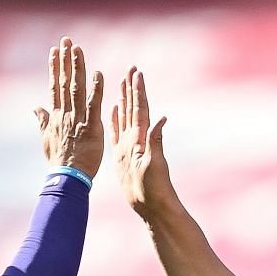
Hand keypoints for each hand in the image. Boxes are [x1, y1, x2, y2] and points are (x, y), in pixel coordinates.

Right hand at [34, 37, 104, 178]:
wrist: (67, 178)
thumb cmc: (59, 161)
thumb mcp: (47, 138)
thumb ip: (42, 120)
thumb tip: (35, 107)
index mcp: (55, 116)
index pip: (54, 86)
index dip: (54, 67)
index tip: (54, 50)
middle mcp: (65, 114)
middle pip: (64, 82)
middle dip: (65, 60)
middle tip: (67, 40)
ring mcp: (77, 119)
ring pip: (77, 89)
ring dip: (77, 68)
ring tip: (77, 49)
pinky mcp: (91, 127)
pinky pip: (93, 105)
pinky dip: (96, 89)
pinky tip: (98, 73)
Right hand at [110, 66, 175, 218]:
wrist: (150, 207)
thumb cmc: (154, 189)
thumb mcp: (154, 165)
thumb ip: (156, 142)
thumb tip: (162, 119)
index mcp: (141, 139)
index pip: (140, 109)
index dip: (138, 90)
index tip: (137, 72)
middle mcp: (136, 140)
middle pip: (133, 108)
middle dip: (132, 88)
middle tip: (131, 69)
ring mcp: (129, 147)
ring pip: (126, 117)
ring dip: (125, 99)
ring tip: (122, 82)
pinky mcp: (123, 155)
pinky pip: (117, 133)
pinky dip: (116, 120)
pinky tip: (114, 109)